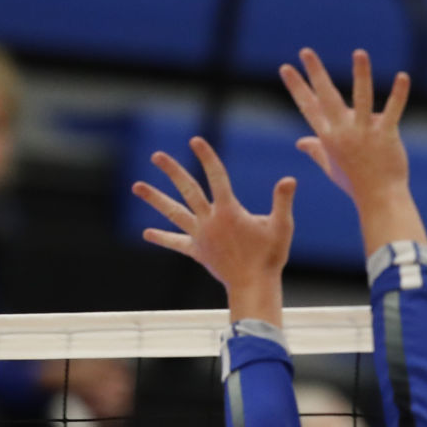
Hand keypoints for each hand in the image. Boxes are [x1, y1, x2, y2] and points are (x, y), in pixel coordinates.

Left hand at [132, 137, 294, 307]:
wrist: (254, 286)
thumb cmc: (270, 258)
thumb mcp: (282, 227)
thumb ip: (283, 201)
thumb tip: (289, 179)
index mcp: (229, 212)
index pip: (216, 177)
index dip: (207, 157)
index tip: (195, 140)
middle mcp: (210, 221)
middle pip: (188, 190)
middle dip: (172, 171)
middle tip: (156, 156)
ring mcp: (201, 236)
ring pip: (175, 213)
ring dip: (156, 199)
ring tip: (137, 186)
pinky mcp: (198, 252)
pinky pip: (177, 243)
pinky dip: (163, 238)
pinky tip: (147, 233)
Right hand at [280, 49, 410, 203]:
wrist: (380, 199)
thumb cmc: (355, 183)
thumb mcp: (331, 166)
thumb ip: (315, 150)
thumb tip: (301, 142)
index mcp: (329, 138)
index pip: (309, 108)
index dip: (297, 88)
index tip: (285, 68)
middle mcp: (344, 132)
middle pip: (328, 98)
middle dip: (316, 73)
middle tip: (306, 51)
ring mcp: (365, 133)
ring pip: (362, 99)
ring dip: (361, 75)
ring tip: (359, 53)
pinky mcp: (386, 136)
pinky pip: (393, 112)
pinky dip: (398, 95)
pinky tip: (403, 77)